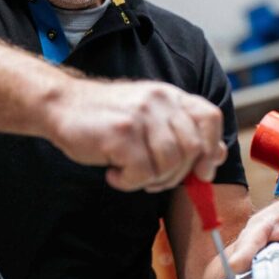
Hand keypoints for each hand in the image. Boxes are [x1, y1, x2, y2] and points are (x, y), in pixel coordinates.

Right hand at [46, 77, 226, 192]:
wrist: (61, 105)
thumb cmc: (106, 118)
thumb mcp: (149, 118)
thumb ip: (182, 133)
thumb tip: (218, 155)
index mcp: (170, 96)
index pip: (210, 117)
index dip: (212, 148)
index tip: (202, 171)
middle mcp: (160, 101)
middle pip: (193, 148)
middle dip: (176, 175)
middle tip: (152, 178)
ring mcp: (141, 116)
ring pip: (170, 164)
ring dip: (151, 180)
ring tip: (131, 174)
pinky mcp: (122, 134)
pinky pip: (143, 173)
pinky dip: (129, 182)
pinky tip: (114, 174)